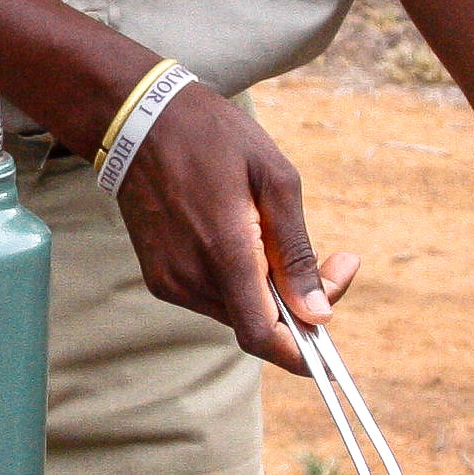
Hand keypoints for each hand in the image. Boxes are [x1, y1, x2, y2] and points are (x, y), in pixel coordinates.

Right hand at [111, 79, 358, 371]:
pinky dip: (241, 282)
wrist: (137, 119)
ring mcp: (170, 281)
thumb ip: (296, 252)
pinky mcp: (159, 277)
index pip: (264, 337)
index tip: (333, 336)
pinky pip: (213, 296)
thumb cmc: (212, 137)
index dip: (303, 354)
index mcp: (224, 253)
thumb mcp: (274, 178)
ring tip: (284, 239)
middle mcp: (190, 278)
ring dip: (271, 292)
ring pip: (237, 311)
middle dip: (302, 306)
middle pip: (257, 325)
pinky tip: (247, 239)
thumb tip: (317, 314)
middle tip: (336, 260)